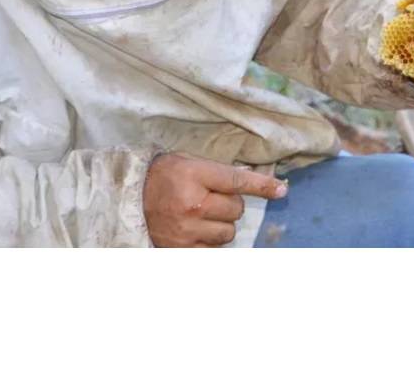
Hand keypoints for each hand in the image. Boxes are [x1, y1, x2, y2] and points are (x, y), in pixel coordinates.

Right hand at [143, 154, 287, 247]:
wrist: (131, 198)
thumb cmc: (165, 176)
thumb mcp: (191, 163)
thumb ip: (221, 172)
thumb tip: (258, 180)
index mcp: (193, 175)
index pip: (237, 181)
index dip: (262, 186)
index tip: (282, 190)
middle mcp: (192, 204)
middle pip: (237, 209)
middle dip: (230, 204)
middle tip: (211, 198)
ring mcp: (187, 231)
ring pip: (229, 232)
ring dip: (222, 224)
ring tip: (202, 215)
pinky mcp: (183, 250)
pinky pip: (215, 248)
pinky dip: (211, 239)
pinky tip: (197, 230)